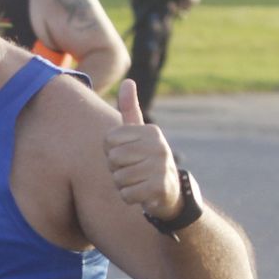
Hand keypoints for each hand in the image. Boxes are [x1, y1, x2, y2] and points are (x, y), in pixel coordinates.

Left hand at [103, 80, 180, 219]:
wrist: (170, 192)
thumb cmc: (146, 160)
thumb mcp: (139, 133)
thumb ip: (130, 109)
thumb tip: (128, 80)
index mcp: (150, 131)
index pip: (108, 141)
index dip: (111, 152)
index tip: (127, 155)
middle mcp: (158, 146)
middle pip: (113, 159)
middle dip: (116, 169)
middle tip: (132, 170)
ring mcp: (161, 167)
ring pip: (119, 178)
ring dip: (123, 184)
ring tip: (138, 181)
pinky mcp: (160, 187)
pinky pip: (126, 194)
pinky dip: (129, 197)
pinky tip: (142, 194)